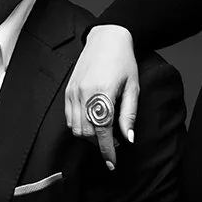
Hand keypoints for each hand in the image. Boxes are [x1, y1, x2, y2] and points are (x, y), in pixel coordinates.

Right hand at [64, 24, 139, 169]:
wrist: (107, 38)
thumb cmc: (124, 61)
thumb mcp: (133, 88)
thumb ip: (129, 115)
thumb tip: (128, 139)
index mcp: (102, 92)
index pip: (103, 131)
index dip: (107, 150)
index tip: (112, 164)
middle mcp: (84, 93)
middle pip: (87, 133)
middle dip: (100, 144)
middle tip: (114, 143)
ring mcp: (73, 92)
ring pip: (76, 128)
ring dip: (89, 137)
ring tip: (104, 132)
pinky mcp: (68, 91)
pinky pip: (69, 118)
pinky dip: (80, 126)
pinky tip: (92, 122)